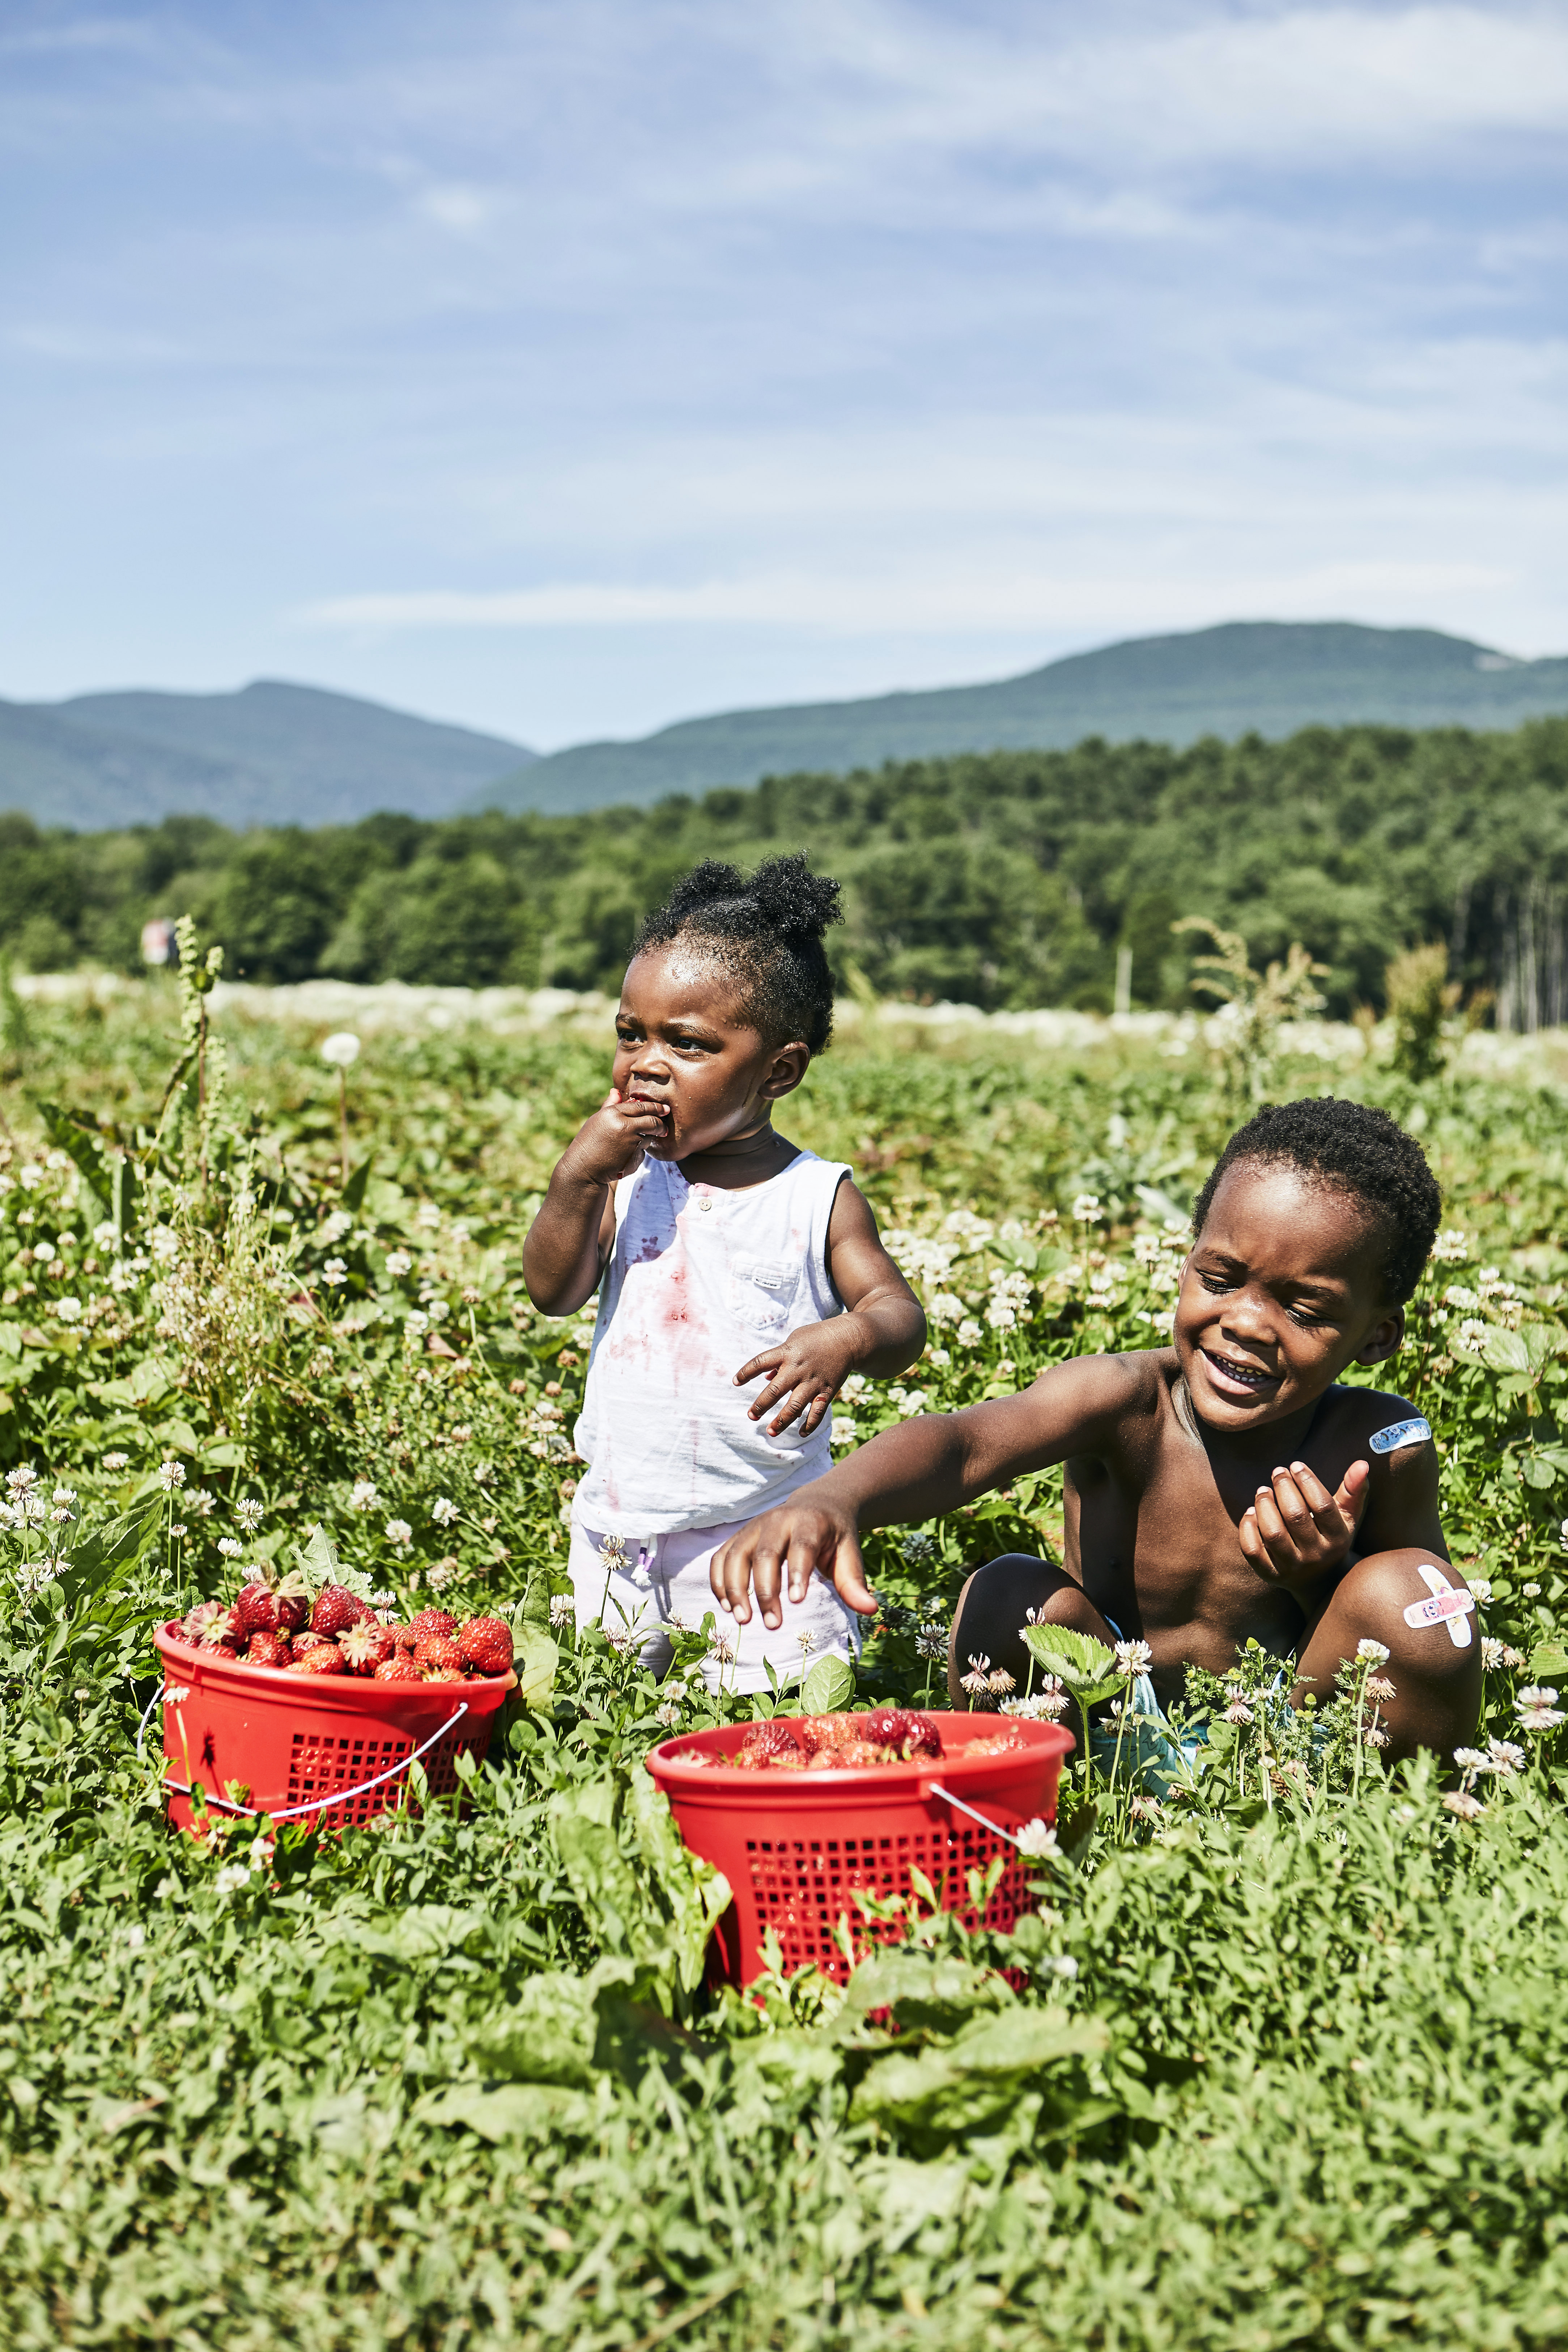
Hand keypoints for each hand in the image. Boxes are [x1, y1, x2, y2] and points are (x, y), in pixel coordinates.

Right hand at [562, 1087, 670, 1187]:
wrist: (583, 1170)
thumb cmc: (588, 1143)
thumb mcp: (596, 1121)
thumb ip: (610, 1106)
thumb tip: (616, 1090)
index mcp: (613, 1114)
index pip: (641, 1107)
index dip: (655, 1107)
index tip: (664, 1109)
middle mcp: (624, 1126)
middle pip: (652, 1121)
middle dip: (661, 1124)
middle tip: (664, 1127)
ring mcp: (631, 1143)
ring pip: (648, 1138)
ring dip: (645, 1140)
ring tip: (627, 1146)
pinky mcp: (634, 1158)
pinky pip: (642, 1153)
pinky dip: (636, 1154)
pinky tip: (623, 1157)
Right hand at [710, 1497, 877, 1629]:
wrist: (817, 1503)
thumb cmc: (834, 1536)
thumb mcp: (849, 1554)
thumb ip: (855, 1583)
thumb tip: (871, 1610)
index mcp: (810, 1522)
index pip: (802, 1546)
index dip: (797, 1572)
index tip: (796, 1601)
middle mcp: (778, 1520)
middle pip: (765, 1553)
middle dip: (765, 1590)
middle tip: (772, 1624)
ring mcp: (754, 1527)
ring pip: (736, 1555)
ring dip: (736, 1588)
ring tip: (743, 1619)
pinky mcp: (739, 1536)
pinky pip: (721, 1557)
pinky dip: (719, 1581)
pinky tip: (727, 1606)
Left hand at [734, 1320, 858, 1436]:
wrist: (848, 1338)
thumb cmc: (816, 1338)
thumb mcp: (794, 1340)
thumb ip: (779, 1359)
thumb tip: (766, 1378)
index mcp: (787, 1352)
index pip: (760, 1362)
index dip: (746, 1372)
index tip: (735, 1382)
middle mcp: (798, 1368)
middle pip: (776, 1390)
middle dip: (761, 1405)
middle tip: (751, 1416)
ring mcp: (813, 1381)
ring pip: (795, 1405)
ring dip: (782, 1420)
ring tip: (770, 1431)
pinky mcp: (827, 1390)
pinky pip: (817, 1411)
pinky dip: (810, 1424)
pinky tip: (801, 1433)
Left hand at [1239, 1458, 1369, 1590]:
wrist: (1320, 1581)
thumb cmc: (1331, 1537)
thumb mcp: (1346, 1517)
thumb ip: (1353, 1491)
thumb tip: (1361, 1464)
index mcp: (1337, 1539)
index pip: (1323, 1506)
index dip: (1307, 1481)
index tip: (1296, 1465)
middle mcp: (1316, 1556)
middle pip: (1296, 1516)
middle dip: (1283, 1488)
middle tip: (1278, 1472)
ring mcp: (1292, 1568)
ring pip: (1273, 1533)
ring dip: (1264, 1505)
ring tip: (1263, 1490)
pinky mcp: (1270, 1575)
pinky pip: (1252, 1550)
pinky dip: (1248, 1527)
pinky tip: (1251, 1512)